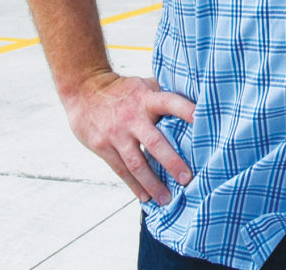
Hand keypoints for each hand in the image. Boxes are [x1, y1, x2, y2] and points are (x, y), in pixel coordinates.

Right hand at [62, 70, 197, 203]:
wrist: (83, 90)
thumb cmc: (122, 90)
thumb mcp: (143, 86)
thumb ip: (163, 96)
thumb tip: (195, 102)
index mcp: (146, 98)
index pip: (170, 102)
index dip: (186, 110)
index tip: (202, 121)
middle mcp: (132, 117)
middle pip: (155, 142)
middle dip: (172, 162)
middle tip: (187, 179)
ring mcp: (116, 133)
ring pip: (136, 163)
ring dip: (152, 183)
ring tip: (166, 199)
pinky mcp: (102, 146)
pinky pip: (121, 170)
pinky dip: (134, 185)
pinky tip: (145, 197)